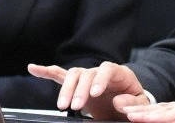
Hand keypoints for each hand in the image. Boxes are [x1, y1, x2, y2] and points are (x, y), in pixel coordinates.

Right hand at [27, 62, 147, 120]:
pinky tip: (33, 68)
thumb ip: (132, 102)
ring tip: (62, 106)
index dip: (100, 79)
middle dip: (79, 89)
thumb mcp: (141, 103)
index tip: (94, 93)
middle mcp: (100, 71)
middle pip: (86, 73)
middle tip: (76, 106)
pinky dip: (46, 72)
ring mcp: (87, 77)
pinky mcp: (77, 84)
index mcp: (118, 73)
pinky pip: (60, 75)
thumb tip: (118, 101)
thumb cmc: (134, 102)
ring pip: (72, 75)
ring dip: (65, 89)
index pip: (107, 69)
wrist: (127, 104)